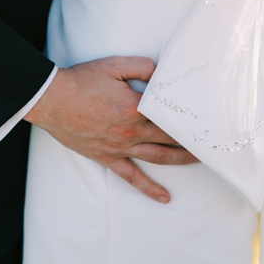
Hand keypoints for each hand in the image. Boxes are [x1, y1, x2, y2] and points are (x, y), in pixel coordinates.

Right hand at [23, 57, 198, 203]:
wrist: (50, 99)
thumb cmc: (80, 81)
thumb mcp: (112, 65)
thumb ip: (142, 66)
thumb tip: (162, 72)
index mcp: (136, 107)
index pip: (172, 114)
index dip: (192, 117)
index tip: (210, 119)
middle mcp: (132, 131)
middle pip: (171, 138)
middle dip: (193, 140)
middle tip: (213, 143)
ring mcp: (120, 147)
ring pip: (159, 157)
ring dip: (181, 160)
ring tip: (199, 161)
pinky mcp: (107, 157)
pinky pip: (131, 177)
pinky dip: (149, 188)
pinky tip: (164, 197)